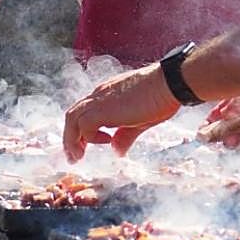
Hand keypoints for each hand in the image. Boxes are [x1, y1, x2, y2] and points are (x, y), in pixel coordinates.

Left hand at [62, 64, 179, 162]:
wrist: (169, 82)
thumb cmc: (162, 96)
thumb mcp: (141, 120)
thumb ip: (125, 135)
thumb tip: (117, 151)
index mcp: (108, 94)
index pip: (84, 111)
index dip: (80, 129)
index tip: (83, 145)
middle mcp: (100, 95)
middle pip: (73, 115)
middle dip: (70, 137)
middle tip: (75, 156)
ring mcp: (100, 100)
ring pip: (72, 119)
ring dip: (72, 140)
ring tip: (78, 156)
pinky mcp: (103, 109)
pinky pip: (84, 125)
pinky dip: (88, 137)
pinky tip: (105, 142)